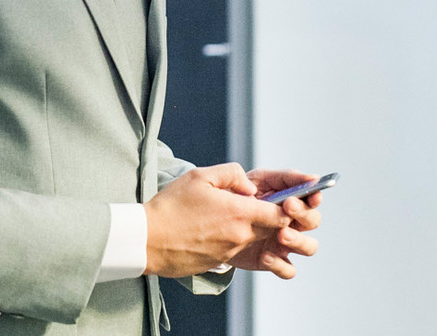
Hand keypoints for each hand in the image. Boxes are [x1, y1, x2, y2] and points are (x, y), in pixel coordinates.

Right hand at [143, 163, 290, 277]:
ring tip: (227, 214)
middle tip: (258, 203)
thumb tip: (250, 187)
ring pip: (253, 239)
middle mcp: (240, 236)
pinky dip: (231, 238)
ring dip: (249, 228)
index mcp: (239, 214)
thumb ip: (232, 174)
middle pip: (273, 230)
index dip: (287, 208)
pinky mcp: (219, 262)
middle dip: (272, 218)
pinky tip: (211, 227)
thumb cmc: (171, 206)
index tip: (282, 199)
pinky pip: (235, 249)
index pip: (282, 215)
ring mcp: (230, 252)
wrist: (148, 240)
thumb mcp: (200, 176)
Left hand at [228, 169, 323, 278]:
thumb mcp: (261, 179)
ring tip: (281, 235)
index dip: (316, 197)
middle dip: (304, 214)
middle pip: (313, 221)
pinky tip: (265, 255)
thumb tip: (311, 177)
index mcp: (293, 200)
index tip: (312, 196)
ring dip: (299, 240)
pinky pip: (288, 270)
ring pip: (309, 247)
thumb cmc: (243, 194)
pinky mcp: (273, 260)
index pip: (313, 198)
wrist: (217, 218)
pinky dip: (280, 265)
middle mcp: (293, 222)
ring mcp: (284, 243)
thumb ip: (286, 177)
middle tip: (287, 208)